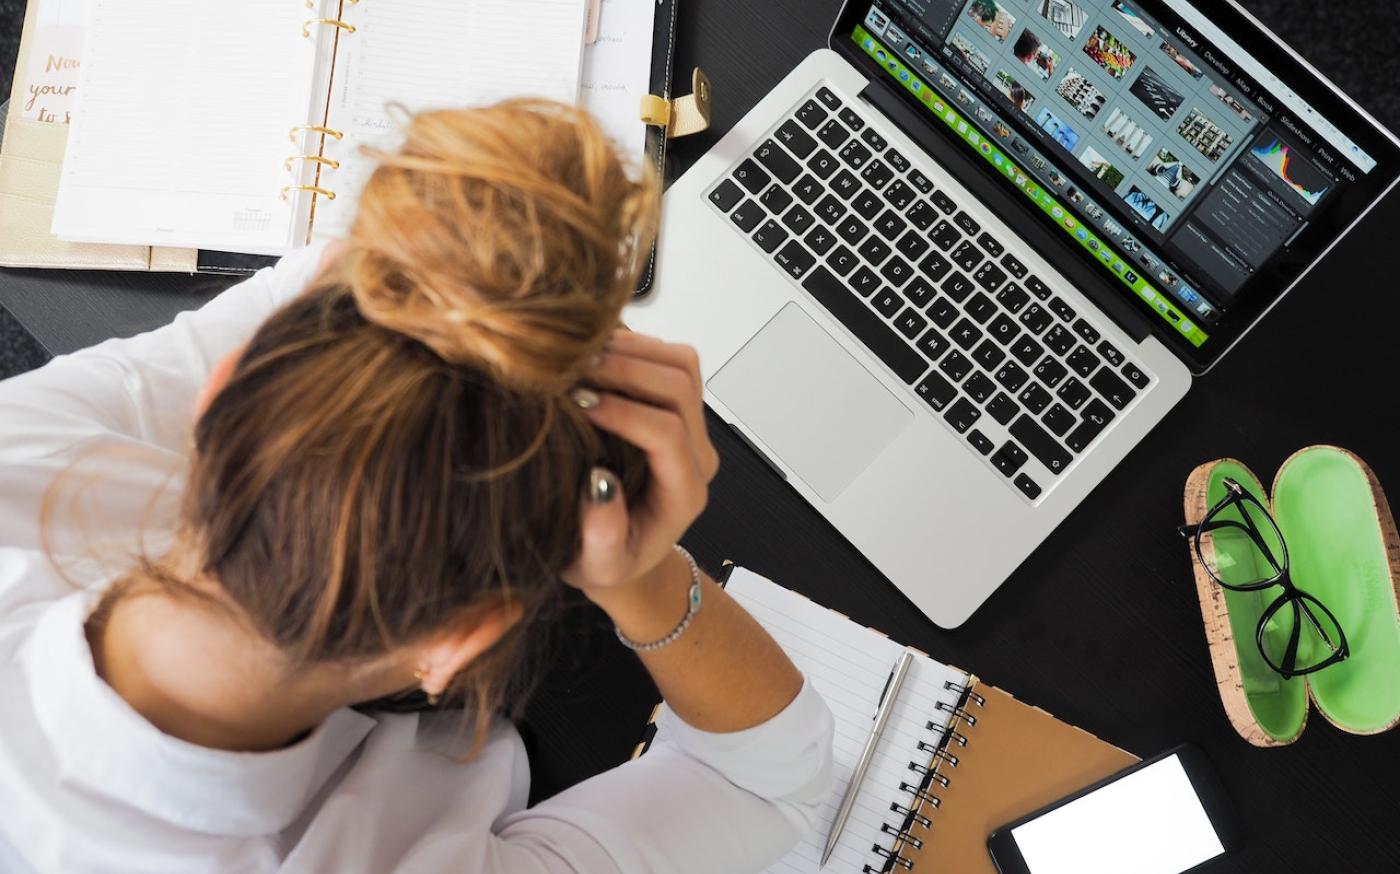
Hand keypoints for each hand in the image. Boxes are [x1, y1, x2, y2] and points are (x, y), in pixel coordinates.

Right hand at [562, 331, 718, 596]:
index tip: (578, 404)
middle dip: (626, 370)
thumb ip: (603, 536)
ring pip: (681, 363)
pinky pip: (669, 358)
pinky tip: (591, 354)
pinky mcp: (677, 406)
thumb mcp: (599, 565)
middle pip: (680, 386)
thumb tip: (598, 484)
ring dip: (631, 350)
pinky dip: (632, 345)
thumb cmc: (608, 561)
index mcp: (683, 492)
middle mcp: (697, 454)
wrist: (624, 552)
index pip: (667, 434)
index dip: (624, 412)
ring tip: (579, 357)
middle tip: (572, 371)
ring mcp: (691, 425)